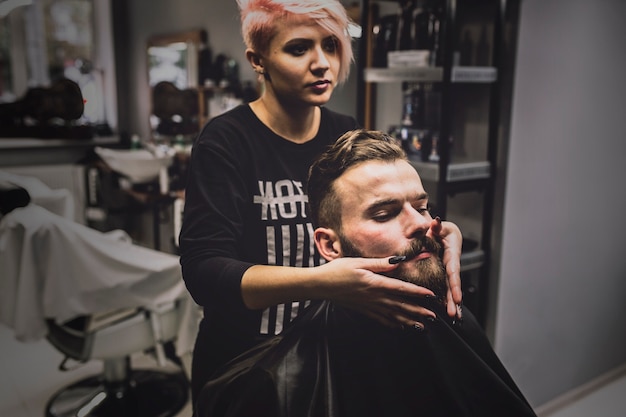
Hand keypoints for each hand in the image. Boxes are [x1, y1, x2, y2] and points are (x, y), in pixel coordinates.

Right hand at [316, 257, 436, 329]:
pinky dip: (393, 324)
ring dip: (409, 321)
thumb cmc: (338, 270)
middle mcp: (374, 297)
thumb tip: (398, 261)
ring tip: (422, 326)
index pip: (402, 289)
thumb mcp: (359, 262)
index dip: (418, 293)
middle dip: (419, 311)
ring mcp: (369, 306)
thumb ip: (380, 263)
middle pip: (401, 305)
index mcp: (375, 283)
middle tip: (434, 317)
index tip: (431, 296)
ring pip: (393, 315)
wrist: (321, 285)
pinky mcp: (363, 310)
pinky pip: (381, 319)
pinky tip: (400, 327)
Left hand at [430, 217, 462, 318]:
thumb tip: (435, 223)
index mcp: (452, 255)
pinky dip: (446, 300)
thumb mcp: (440, 227)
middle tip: (454, 316)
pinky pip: (444, 288)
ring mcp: (447, 271)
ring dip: (452, 304)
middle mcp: (452, 265)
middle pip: (453, 285)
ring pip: (450, 289)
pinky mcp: (443, 275)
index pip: (453, 272)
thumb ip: (437, 227)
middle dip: (454, 301)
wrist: (441, 232)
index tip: (458, 298)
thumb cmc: (441, 229)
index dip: (455, 286)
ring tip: (454, 319)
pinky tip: (447, 312)